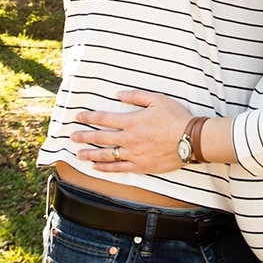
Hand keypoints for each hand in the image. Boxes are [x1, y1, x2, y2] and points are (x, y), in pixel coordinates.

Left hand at [72, 90, 191, 173]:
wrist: (190, 139)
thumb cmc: (175, 118)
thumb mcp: (157, 100)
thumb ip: (136, 96)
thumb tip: (119, 94)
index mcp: (132, 121)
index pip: (104, 118)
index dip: (89, 117)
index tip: (78, 117)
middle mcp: (129, 138)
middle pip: (101, 137)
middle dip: (84, 136)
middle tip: (72, 136)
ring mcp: (133, 154)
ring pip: (106, 155)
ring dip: (90, 154)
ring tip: (78, 154)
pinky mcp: (140, 166)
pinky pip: (118, 168)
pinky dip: (105, 168)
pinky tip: (96, 167)